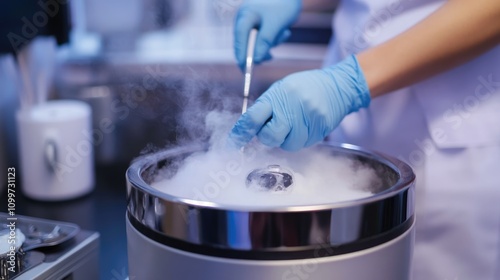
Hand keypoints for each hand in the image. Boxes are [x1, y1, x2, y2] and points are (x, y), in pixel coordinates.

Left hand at [229, 55, 370, 150]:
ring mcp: (307, 119)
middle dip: (269, 136)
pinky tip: (306, 125)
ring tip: (295, 123)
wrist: (338, 86)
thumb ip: (266, 108)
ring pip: (287, 145)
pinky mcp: (319, 130)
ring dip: (287, 139)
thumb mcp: (282, 89)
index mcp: (278, 95)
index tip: (233, 142)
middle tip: (276, 126)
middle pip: (270, 137)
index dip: (241, 132)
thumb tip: (248, 128)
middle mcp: (292, 107)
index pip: (253, 117)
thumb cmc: (306, 87)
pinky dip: (300, 138)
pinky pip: (303, 144)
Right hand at [234, 0, 301, 69]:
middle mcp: (244, 18)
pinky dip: (273, 37)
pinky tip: (283, 30)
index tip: (245, 72)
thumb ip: (265, 42)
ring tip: (284, 33)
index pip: (240, 42)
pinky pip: (263, 35)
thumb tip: (256, 60)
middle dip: (260, 50)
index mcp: (245, 17)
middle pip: (247, 43)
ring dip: (270, 42)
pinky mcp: (259, 20)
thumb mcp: (275, 24)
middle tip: (271, 57)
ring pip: (257, 40)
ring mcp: (251, 19)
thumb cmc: (283, 3)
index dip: (242, 57)